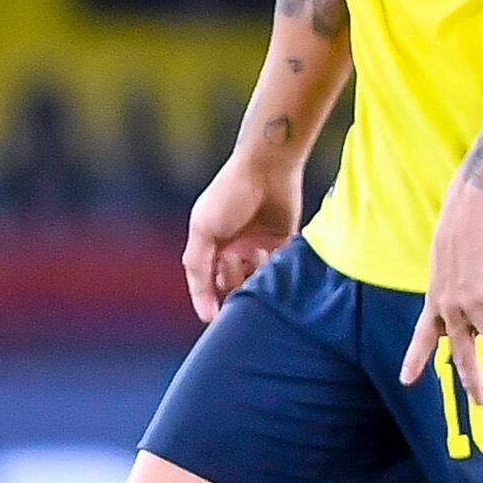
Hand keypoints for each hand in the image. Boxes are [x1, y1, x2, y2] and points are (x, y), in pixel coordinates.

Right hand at [182, 153, 302, 322]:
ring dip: (256, 279)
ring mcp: (259, 246)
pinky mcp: (283, 242)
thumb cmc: (230, 193)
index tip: (216, 316)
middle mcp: (233, 249)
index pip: (207, 286)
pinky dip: (276, 271)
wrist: (268, 166)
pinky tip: (272, 256)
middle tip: (238, 269)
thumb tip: (205, 314)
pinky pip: (280, 269)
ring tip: (256, 256)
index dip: (210, 301)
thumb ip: (199, 269)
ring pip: (257, 281)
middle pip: (233, 286)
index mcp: (210, 247)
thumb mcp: (204, 231)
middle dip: (235, 287)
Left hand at [399, 178, 482, 403]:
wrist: (469, 212)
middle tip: (479, 403)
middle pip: (465, 355)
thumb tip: (465, 311)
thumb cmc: (459, 232)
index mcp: (435, 302)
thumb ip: (452, 293)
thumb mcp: (444, 267)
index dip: (415, 360)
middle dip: (473, 382)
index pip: (423, 337)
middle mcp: (451, 311)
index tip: (406, 380)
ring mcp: (473, 306)